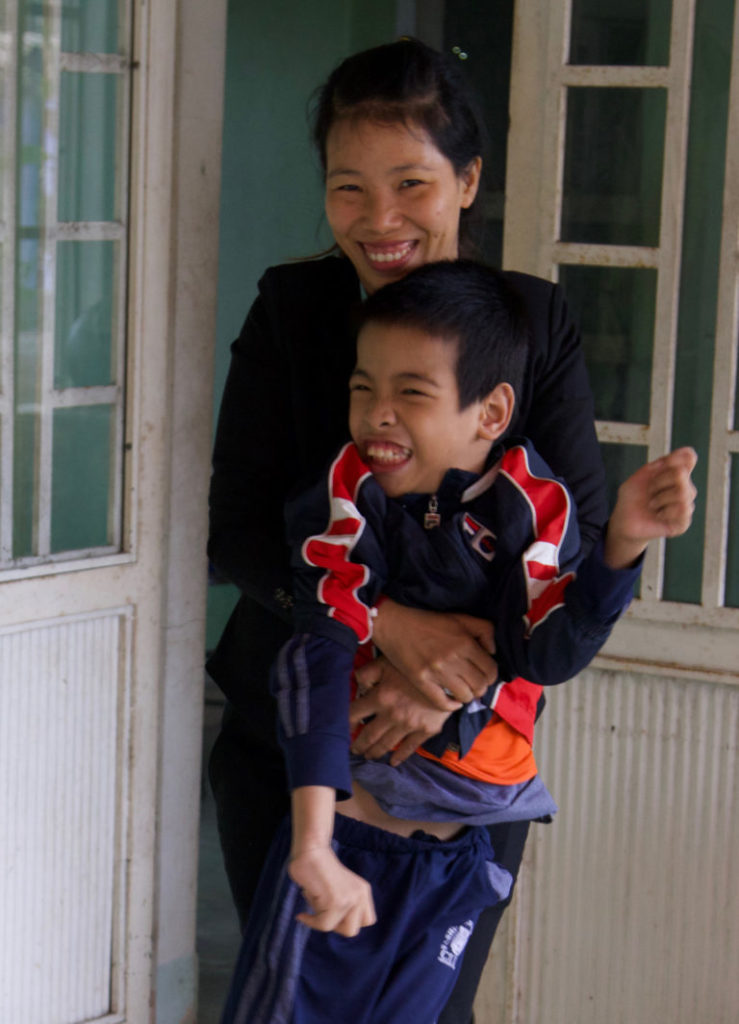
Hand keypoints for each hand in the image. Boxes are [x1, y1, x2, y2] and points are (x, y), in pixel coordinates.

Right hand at [288, 845, 375, 936]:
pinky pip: (323, 924)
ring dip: (321, 921)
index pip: (367, 921)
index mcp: (363, 891)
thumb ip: (345, 905)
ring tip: (314, 903)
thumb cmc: (318, 869)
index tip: (332, 914)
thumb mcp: (341, 887)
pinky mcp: (336, 901)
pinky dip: (310, 922)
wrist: (311, 850)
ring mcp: (349, 898)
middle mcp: (360, 895)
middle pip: (352, 930)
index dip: (347, 922)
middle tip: (322, 911)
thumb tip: (337, 926)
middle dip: (334, 925)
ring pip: (337, 929)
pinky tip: (302, 915)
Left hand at [350, 657, 452, 764]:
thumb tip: (357, 685)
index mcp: (380, 696)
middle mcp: (392, 714)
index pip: (354, 714)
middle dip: (359, 744)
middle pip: (368, 735)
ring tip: (368, 756)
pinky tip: (393, 762)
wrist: (450, 674)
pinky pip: (409, 748)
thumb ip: (367, 673)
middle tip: (353, 749)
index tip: (344, 729)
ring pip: (386, 744)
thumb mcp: (387, 662)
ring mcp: (409, 725)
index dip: (346, 723)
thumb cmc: (415, 665)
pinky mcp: (425, 731)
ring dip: (374, 752)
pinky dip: (399, 757)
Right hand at [371, 600, 496, 706]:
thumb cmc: (428, 620)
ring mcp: (436, 672)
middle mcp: (452, 659)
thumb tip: (492, 651)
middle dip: (481, 687)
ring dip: (467, 696)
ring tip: (463, 689)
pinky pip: (442, 703)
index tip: (485, 673)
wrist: (394, 623)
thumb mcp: (459, 617)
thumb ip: (483, 629)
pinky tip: (453, 701)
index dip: (491, 674)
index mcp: (464, 643)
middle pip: (480, 686)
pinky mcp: (421, 681)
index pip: (490, 670)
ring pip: (465, 696)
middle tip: (475, 683)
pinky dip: (451, 705)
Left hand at [605, 447, 697, 568]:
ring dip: (660, 498)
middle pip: (681, 473)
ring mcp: (686, 504)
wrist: (624, 521)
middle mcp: (684, 487)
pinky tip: (659, 515)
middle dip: (658, 481)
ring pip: (683, 493)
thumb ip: (660, 465)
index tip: (658, 468)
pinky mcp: (684, 521)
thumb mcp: (640, 477)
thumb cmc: (632, 497)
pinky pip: (683, 510)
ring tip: (652, 505)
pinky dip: (665, 512)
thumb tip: (684, 454)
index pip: (689, 457)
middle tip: (649, 491)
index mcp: (674, 473)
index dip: (675, 458)